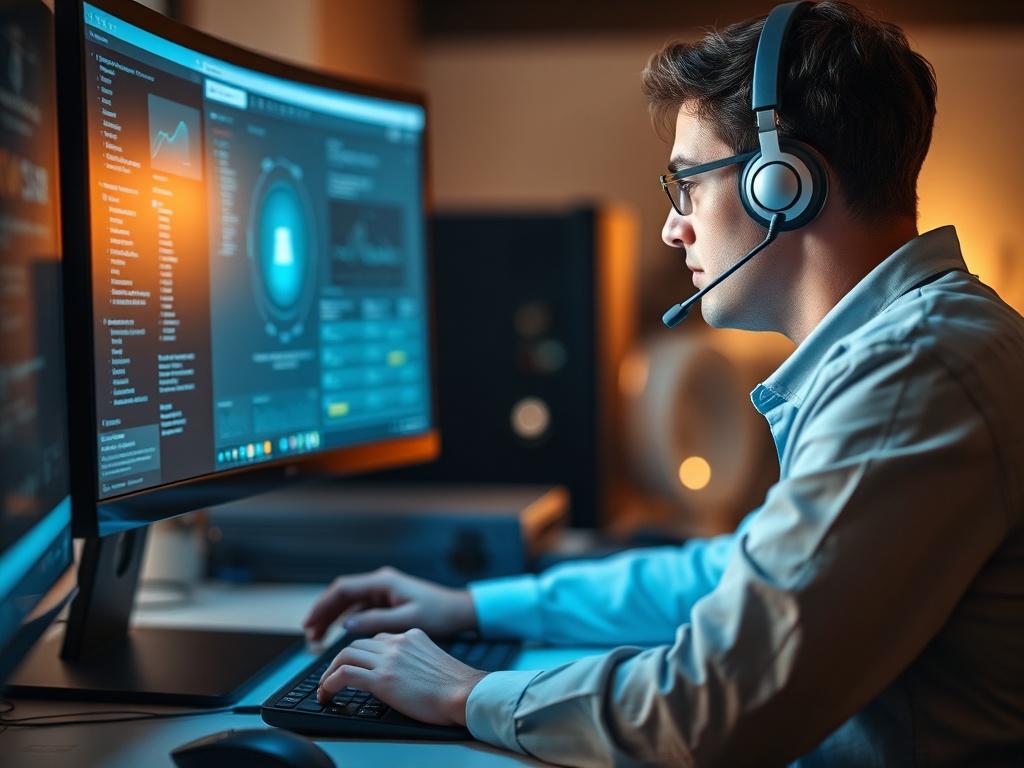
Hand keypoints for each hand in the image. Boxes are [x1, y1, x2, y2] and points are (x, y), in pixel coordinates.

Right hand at [302, 566, 477, 641]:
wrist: (459, 611)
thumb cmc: (438, 614)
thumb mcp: (407, 621)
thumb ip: (376, 621)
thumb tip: (346, 624)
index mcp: (384, 582)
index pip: (343, 589)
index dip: (322, 606)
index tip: (308, 623)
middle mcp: (381, 582)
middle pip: (342, 594)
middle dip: (323, 613)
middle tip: (308, 634)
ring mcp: (383, 590)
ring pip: (349, 602)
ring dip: (333, 617)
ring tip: (317, 637)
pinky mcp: (387, 600)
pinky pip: (360, 608)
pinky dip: (347, 619)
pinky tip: (339, 633)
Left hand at [316, 628, 487, 725]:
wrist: (465, 693)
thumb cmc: (456, 686)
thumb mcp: (433, 660)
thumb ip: (415, 658)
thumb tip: (402, 673)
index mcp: (411, 636)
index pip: (376, 639)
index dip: (362, 654)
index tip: (355, 666)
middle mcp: (397, 642)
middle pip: (356, 644)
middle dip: (340, 661)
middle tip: (332, 677)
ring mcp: (388, 659)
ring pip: (345, 655)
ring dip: (329, 672)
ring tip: (324, 688)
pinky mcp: (382, 679)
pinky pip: (344, 674)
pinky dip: (329, 683)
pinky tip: (326, 694)